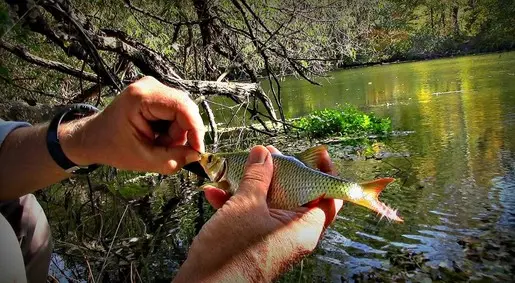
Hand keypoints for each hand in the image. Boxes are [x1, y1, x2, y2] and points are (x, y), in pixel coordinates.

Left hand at [61, 76, 204, 173]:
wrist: (93, 137)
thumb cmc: (112, 147)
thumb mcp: (143, 159)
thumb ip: (172, 159)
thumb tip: (197, 155)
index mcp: (141, 97)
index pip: (182, 107)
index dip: (195, 130)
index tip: (198, 152)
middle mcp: (150, 86)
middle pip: (185, 109)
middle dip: (183, 134)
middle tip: (168, 150)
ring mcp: (153, 87)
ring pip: (183, 113)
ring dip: (176, 133)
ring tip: (157, 144)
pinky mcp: (156, 94)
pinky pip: (177, 112)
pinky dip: (172, 129)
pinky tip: (157, 136)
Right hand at [173, 146, 343, 281]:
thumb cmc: (231, 254)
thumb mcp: (245, 206)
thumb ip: (258, 177)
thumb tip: (264, 154)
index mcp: (304, 228)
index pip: (329, 198)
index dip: (324, 174)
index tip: (317, 155)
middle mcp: (294, 235)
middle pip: (297, 197)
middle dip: (279, 173)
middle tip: (269, 155)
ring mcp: (274, 240)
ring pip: (270, 206)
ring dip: (253, 186)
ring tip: (238, 167)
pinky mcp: (254, 244)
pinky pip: (252, 218)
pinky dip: (237, 204)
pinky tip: (215, 191)